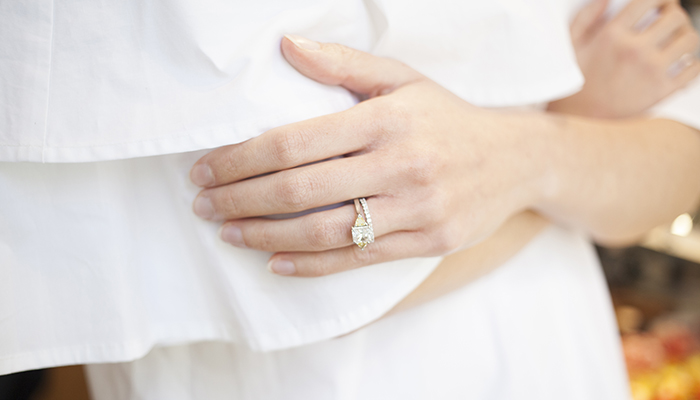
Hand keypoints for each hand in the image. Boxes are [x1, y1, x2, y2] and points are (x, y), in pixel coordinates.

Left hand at [189, 35, 545, 276]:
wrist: (516, 160)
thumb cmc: (447, 117)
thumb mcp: (402, 79)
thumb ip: (342, 64)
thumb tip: (285, 46)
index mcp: (386, 119)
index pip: (294, 142)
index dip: (240, 159)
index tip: (206, 168)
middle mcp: (400, 165)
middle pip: (299, 190)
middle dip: (240, 199)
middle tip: (203, 204)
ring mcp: (416, 209)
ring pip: (323, 231)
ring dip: (265, 236)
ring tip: (228, 233)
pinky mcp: (427, 243)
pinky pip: (357, 259)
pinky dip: (310, 265)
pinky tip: (275, 263)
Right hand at [548, 0, 699, 117]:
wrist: (580, 122)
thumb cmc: (575, 85)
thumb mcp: (571, 46)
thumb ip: (587, 17)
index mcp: (612, 35)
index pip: (650, 0)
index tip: (661, 3)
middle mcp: (634, 50)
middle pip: (676, 17)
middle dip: (676, 15)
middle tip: (670, 20)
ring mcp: (651, 71)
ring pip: (690, 40)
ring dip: (687, 36)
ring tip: (677, 41)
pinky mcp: (662, 91)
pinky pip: (694, 69)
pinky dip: (694, 63)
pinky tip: (682, 63)